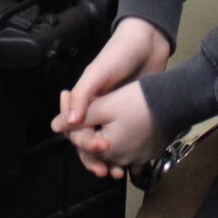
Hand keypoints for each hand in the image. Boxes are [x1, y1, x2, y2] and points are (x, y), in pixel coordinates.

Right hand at [53, 16, 169, 174]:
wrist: (149, 43)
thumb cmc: (119, 54)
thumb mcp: (97, 72)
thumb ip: (82, 96)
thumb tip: (68, 124)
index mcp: (85, 100)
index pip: (76, 129)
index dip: (82, 143)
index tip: (97, 151)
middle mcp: (98, 109)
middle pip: (90, 141)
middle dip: (95, 158)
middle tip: (107, 171)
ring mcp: (117, 114)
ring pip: (108, 144)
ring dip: (110, 161)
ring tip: (119, 174)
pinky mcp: (134, 116)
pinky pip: (126, 139)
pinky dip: (127, 154)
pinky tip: (135, 166)